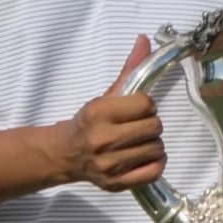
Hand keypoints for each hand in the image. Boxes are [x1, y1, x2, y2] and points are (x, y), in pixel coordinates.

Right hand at [58, 35, 165, 191]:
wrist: (66, 153)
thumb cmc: (89, 122)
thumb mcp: (106, 95)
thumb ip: (129, 70)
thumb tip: (145, 39)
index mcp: (99, 112)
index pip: (146, 104)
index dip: (147, 105)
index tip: (138, 109)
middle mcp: (103, 139)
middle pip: (155, 127)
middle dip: (151, 124)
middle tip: (139, 126)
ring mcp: (110, 164)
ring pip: (157, 149)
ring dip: (153, 144)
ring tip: (139, 142)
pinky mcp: (117, 183)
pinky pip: (154, 172)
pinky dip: (155, 164)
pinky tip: (144, 157)